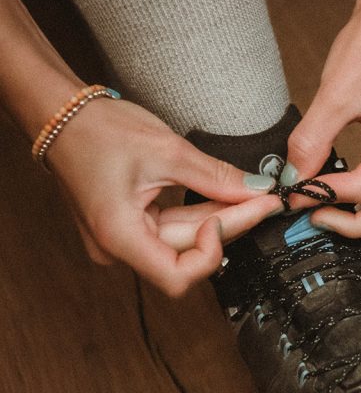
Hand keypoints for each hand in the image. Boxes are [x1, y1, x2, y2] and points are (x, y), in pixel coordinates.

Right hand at [47, 98, 281, 296]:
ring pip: (182, 241)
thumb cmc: (98, 130)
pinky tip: (225, 198)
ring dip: (217, 220)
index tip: (236, 215)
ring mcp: (120, 240)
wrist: (61, 115)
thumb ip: (215, 177)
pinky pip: (170, 229)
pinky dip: (197, 214)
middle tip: (266, 201)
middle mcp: (116, 248)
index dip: (212, 253)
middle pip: (185, 254)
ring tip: (253, 196)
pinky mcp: (127, 229)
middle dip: (228, 225)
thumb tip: (256, 191)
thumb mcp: (166, 150)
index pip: (178, 277)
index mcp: (118, 236)